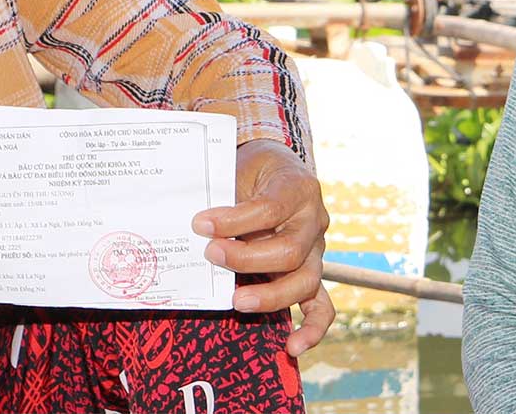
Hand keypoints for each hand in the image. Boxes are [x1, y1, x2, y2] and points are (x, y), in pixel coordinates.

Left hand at [193, 140, 333, 355]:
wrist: (275, 167)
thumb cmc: (251, 170)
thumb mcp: (239, 170)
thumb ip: (224, 197)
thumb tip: (194, 229)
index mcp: (298, 188)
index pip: (270, 209)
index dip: (233, 220)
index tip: (200, 224)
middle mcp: (314, 220)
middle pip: (290, 251)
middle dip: (246, 259)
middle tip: (211, 255)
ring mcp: (316, 250)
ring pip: (305, 281)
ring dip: (269, 295)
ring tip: (235, 301)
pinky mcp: (311, 272)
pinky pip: (321, 305)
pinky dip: (311, 329)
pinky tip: (292, 347)